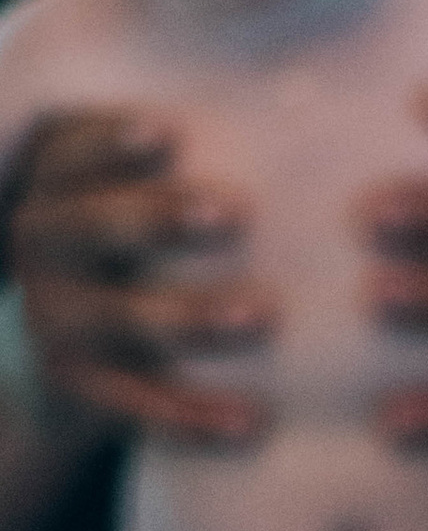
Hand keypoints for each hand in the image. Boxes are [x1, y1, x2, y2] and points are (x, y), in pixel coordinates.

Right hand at [3, 105, 271, 444]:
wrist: (46, 381)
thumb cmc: (120, 269)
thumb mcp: (119, 211)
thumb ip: (167, 170)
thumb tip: (282, 105)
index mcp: (54, 190)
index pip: (74, 155)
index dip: (114, 142)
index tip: (170, 132)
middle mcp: (42, 247)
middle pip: (96, 226)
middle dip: (163, 218)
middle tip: (237, 213)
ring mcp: (54, 322)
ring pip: (126, 319)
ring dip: (196, 318)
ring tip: (263, 317)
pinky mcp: (76, 393)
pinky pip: (140, 408)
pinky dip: (195, 418)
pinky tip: (251, 424)